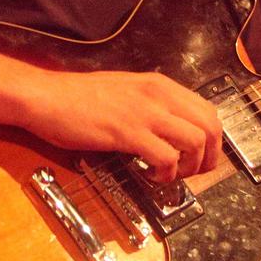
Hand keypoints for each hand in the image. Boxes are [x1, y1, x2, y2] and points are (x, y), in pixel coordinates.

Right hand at [17, 68, 222, 182]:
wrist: (48, 97)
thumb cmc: (79, 97)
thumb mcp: (126, 91)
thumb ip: (152, 105)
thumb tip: (171, 129)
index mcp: (159, 85)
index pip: (207, 110)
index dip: (212, 140)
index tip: (201, 157)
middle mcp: (158, 95)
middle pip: (210, 126)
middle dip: (209, 156)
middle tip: (193, 172)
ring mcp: (145, 113)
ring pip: (195, 142)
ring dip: (189, 167)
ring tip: (170, 175)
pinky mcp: (128, 133)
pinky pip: (166, 158)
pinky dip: (166, 174)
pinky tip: (150, 176)